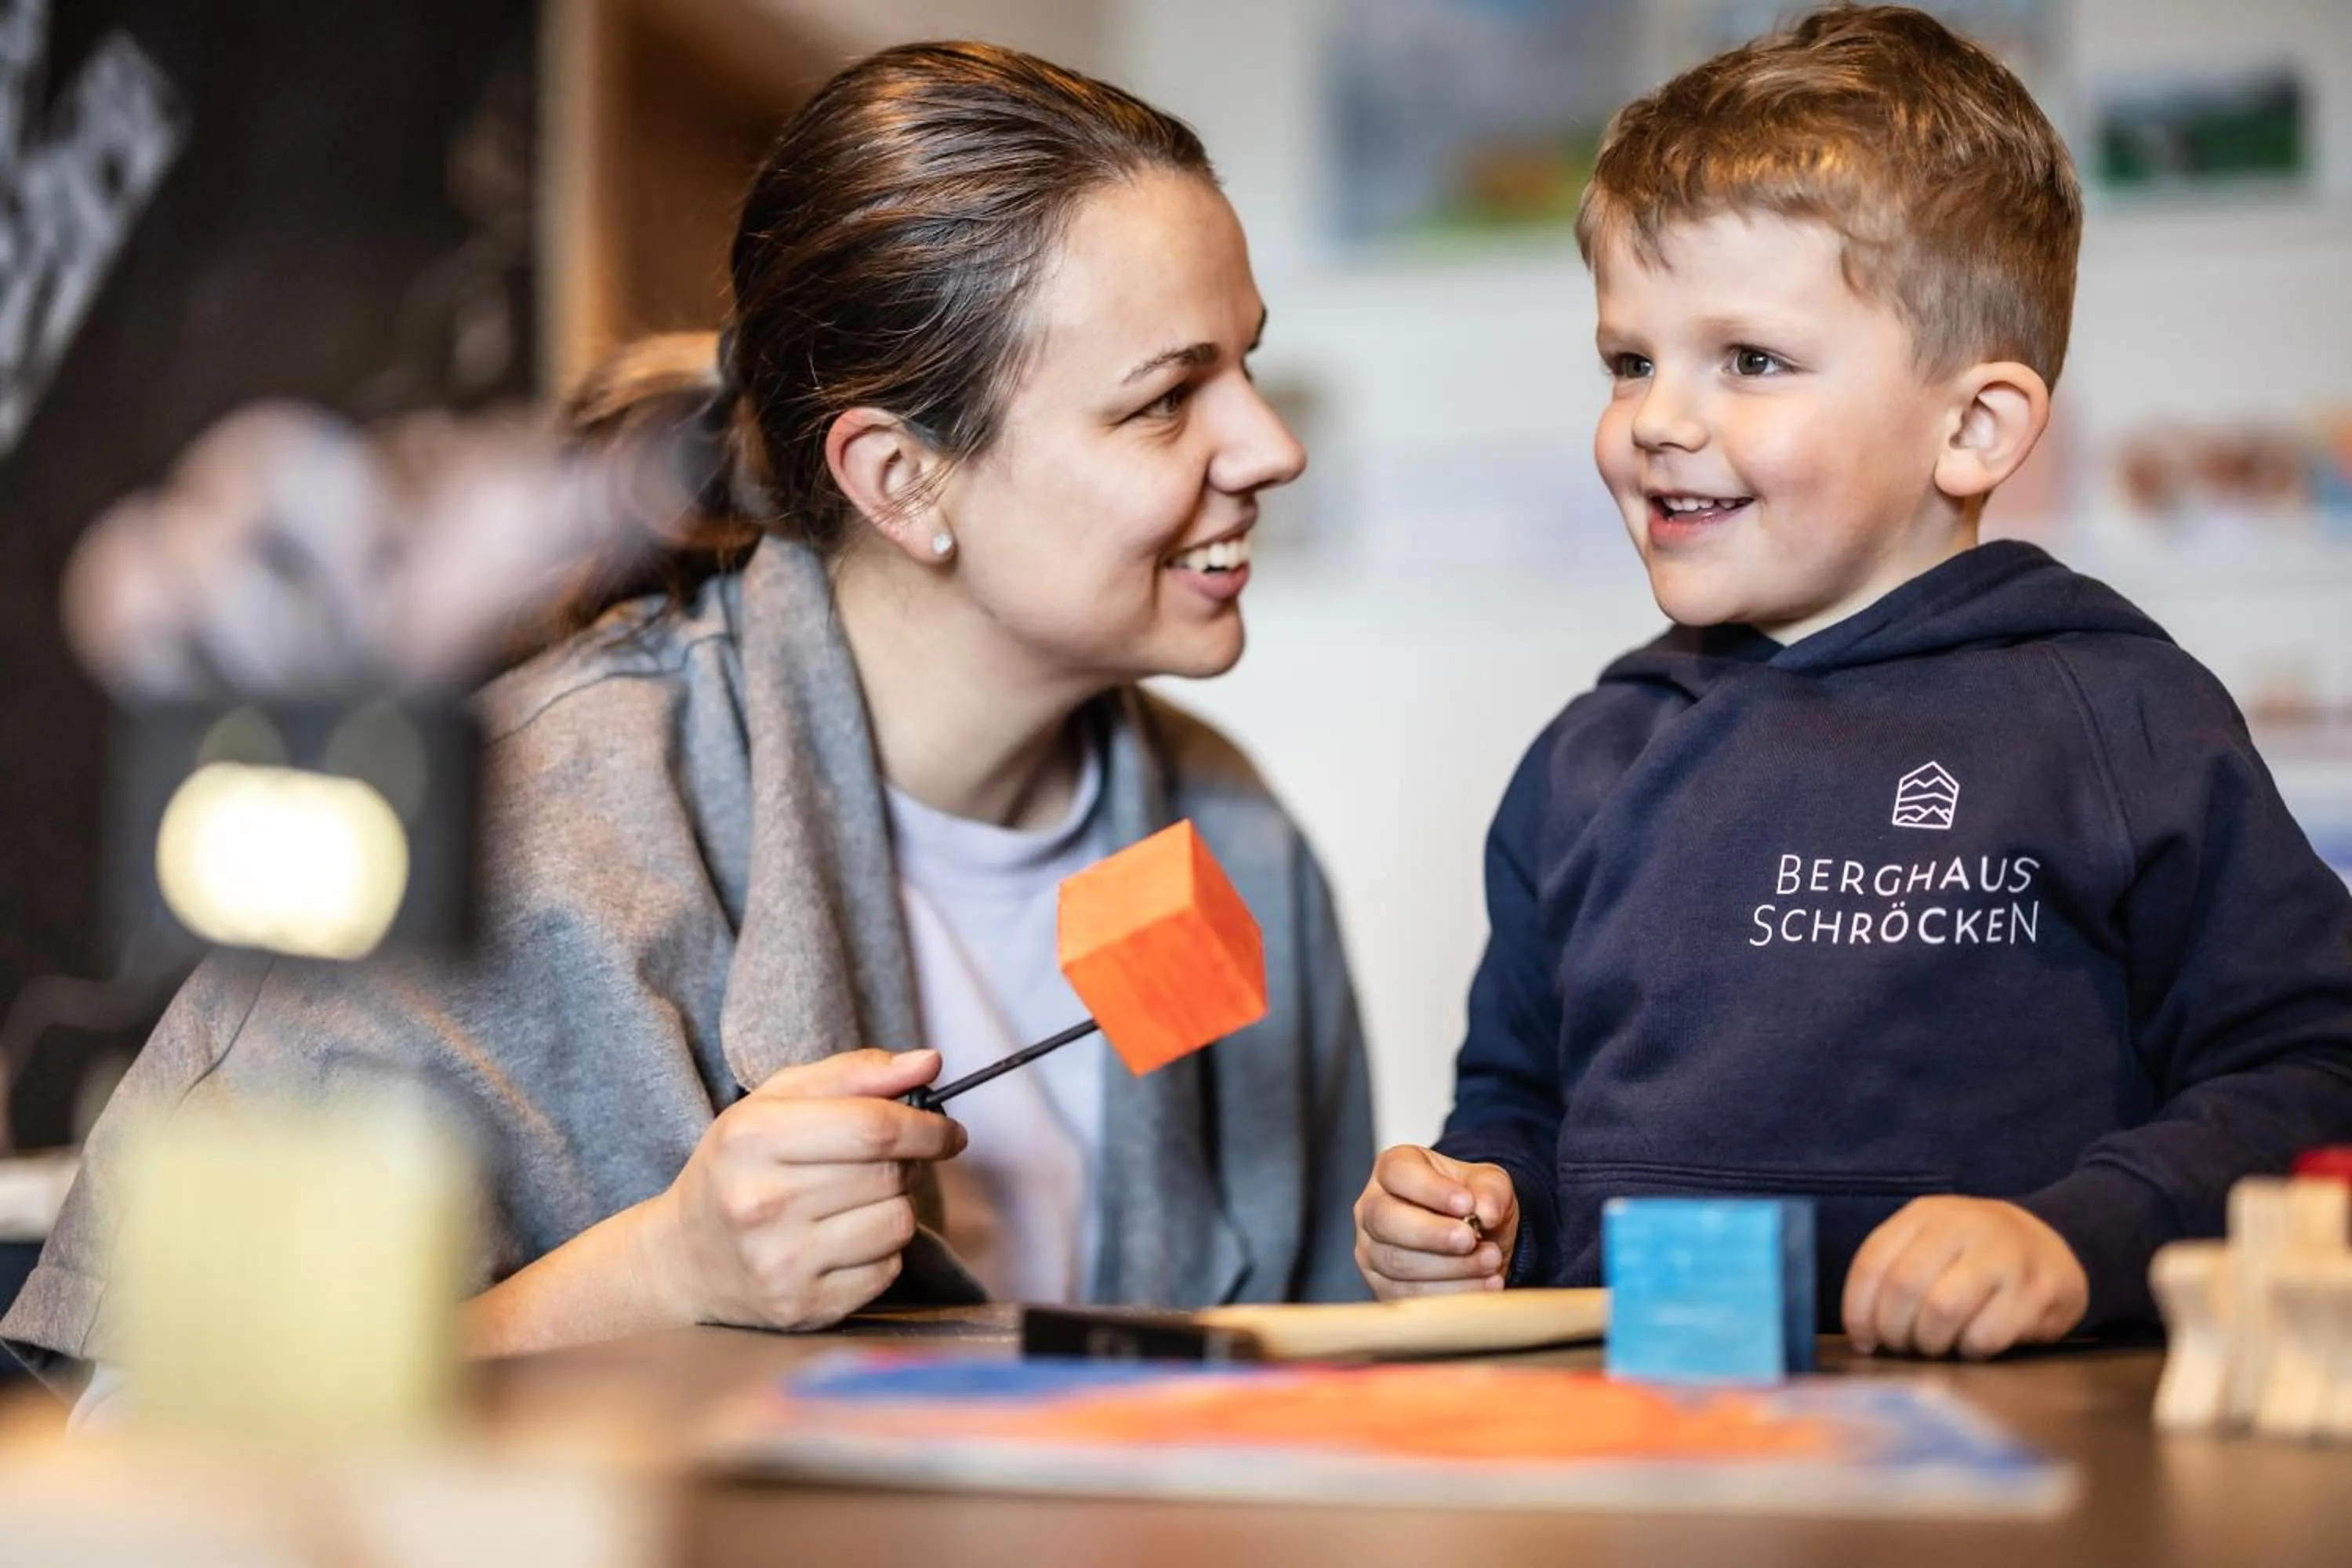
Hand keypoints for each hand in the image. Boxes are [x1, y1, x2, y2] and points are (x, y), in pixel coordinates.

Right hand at [652, 1048, 965, 1331]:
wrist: (683, 1258)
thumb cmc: (740, 1167)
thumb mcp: (777, 1102)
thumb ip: (855, 1074)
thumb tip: (929, 1062)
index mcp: (752, 1137)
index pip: (874, 1127)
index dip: (927, 1127)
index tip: (949, 1130)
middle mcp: (761, 1203)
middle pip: (890, 1174)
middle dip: (907, 1164)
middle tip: (887, 1163)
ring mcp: (780, 1262)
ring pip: (897, 1223)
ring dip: (895, 1206)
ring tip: (856, 1201)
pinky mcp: (802, 1307)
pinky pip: (887, 1270)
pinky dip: (881, 1252)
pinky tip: (843, 1241)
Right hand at [1353, 1144, 1517, 1298]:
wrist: (1477, 1240)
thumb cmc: (1472, 1202)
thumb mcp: (1489, 1184)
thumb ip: (1491, 1191)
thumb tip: (1486, 1212)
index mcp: (1393, 1169)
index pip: (1398, 1173)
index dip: (1431, 1190)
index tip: (1467, 1204)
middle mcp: (1373, 1208)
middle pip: (1386, 1221)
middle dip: (1433, 1234)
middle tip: (1470, 1239)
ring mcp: (1372, 1250)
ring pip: (1398, 1263)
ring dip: (1450, 1267)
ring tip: (1490, 1261)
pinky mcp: (1383, 1287)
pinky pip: (1410, 1296)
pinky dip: (1452, 1293)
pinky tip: (1483, 1284)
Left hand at [1843, 1196, 2088, 1358]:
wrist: (2054, 1246)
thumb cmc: (1975, 1257)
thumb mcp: (1931, 1245)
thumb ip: (1894, 1274)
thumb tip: (1863, 1336)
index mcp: (1926, 1214)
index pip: (1873, 1262)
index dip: (1859, 1310)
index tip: (1864, 1340)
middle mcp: (1964, 1226)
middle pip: (1904, 1286)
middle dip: (1894, 1330)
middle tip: (1903, 1346)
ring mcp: (2005, 1255)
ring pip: (1942, 1309)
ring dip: (1930, 1342)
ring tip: (1935, 1346)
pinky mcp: (2038, 1289)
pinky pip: (1987, 1334)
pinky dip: (1969, 1350)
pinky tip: (1972, 1345)